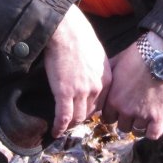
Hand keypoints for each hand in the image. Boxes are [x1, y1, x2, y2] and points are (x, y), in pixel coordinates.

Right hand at [42, 6, 110, 134]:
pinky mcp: (65, 93)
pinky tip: (55, 132)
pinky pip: (63, 116)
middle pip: (90, 112)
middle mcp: (97, 88)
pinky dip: (59, 127)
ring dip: (70, 124)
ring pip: (77, 117)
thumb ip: (96, 70)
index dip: (91, 109)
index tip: (83, 110)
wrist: (66, 31)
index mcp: (107, 79)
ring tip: (63, 127)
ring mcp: (81, 92)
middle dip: (80, 117)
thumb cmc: (79, 36)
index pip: (101, 103)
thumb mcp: (97, 54)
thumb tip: (90, 75)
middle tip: (71, 120)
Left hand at [101, 34, 162, 139]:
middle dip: (126, 120)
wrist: (160, 55)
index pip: (107, 118)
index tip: (119, 110)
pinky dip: (152, 132)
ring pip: (136, 131)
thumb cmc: (136, 56)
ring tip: (145, 115)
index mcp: (112, 100)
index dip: (113, 114)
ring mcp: (142, 115)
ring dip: (139, 125)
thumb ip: (106, 78)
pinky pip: (153, 134)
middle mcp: (125, 110)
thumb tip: (98, 82)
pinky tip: (153, 124)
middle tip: (134, 111)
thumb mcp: (114, 64)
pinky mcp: (159, 116)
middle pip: (121, 126)